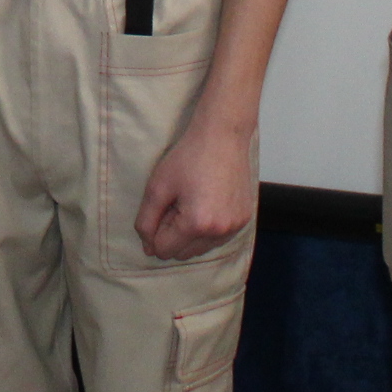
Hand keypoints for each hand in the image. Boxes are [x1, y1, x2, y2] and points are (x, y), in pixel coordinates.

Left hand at [135, 115, 257, 261]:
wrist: (222, 137)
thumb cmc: (188, 157)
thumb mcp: (157, 187)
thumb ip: (146, 220)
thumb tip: (148, 248)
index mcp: (197, 224)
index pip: (165, 250)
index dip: (155, 232)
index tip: (161, 208)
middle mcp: (219, 232)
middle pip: (183, 254)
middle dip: (173, 235)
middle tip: (175, 204)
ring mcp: (235, 227)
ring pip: (201, 249)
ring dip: (190, 235)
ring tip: (191, 202)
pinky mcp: (244, 220)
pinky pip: (218, 239)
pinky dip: (207, 229)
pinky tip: (206, 204)